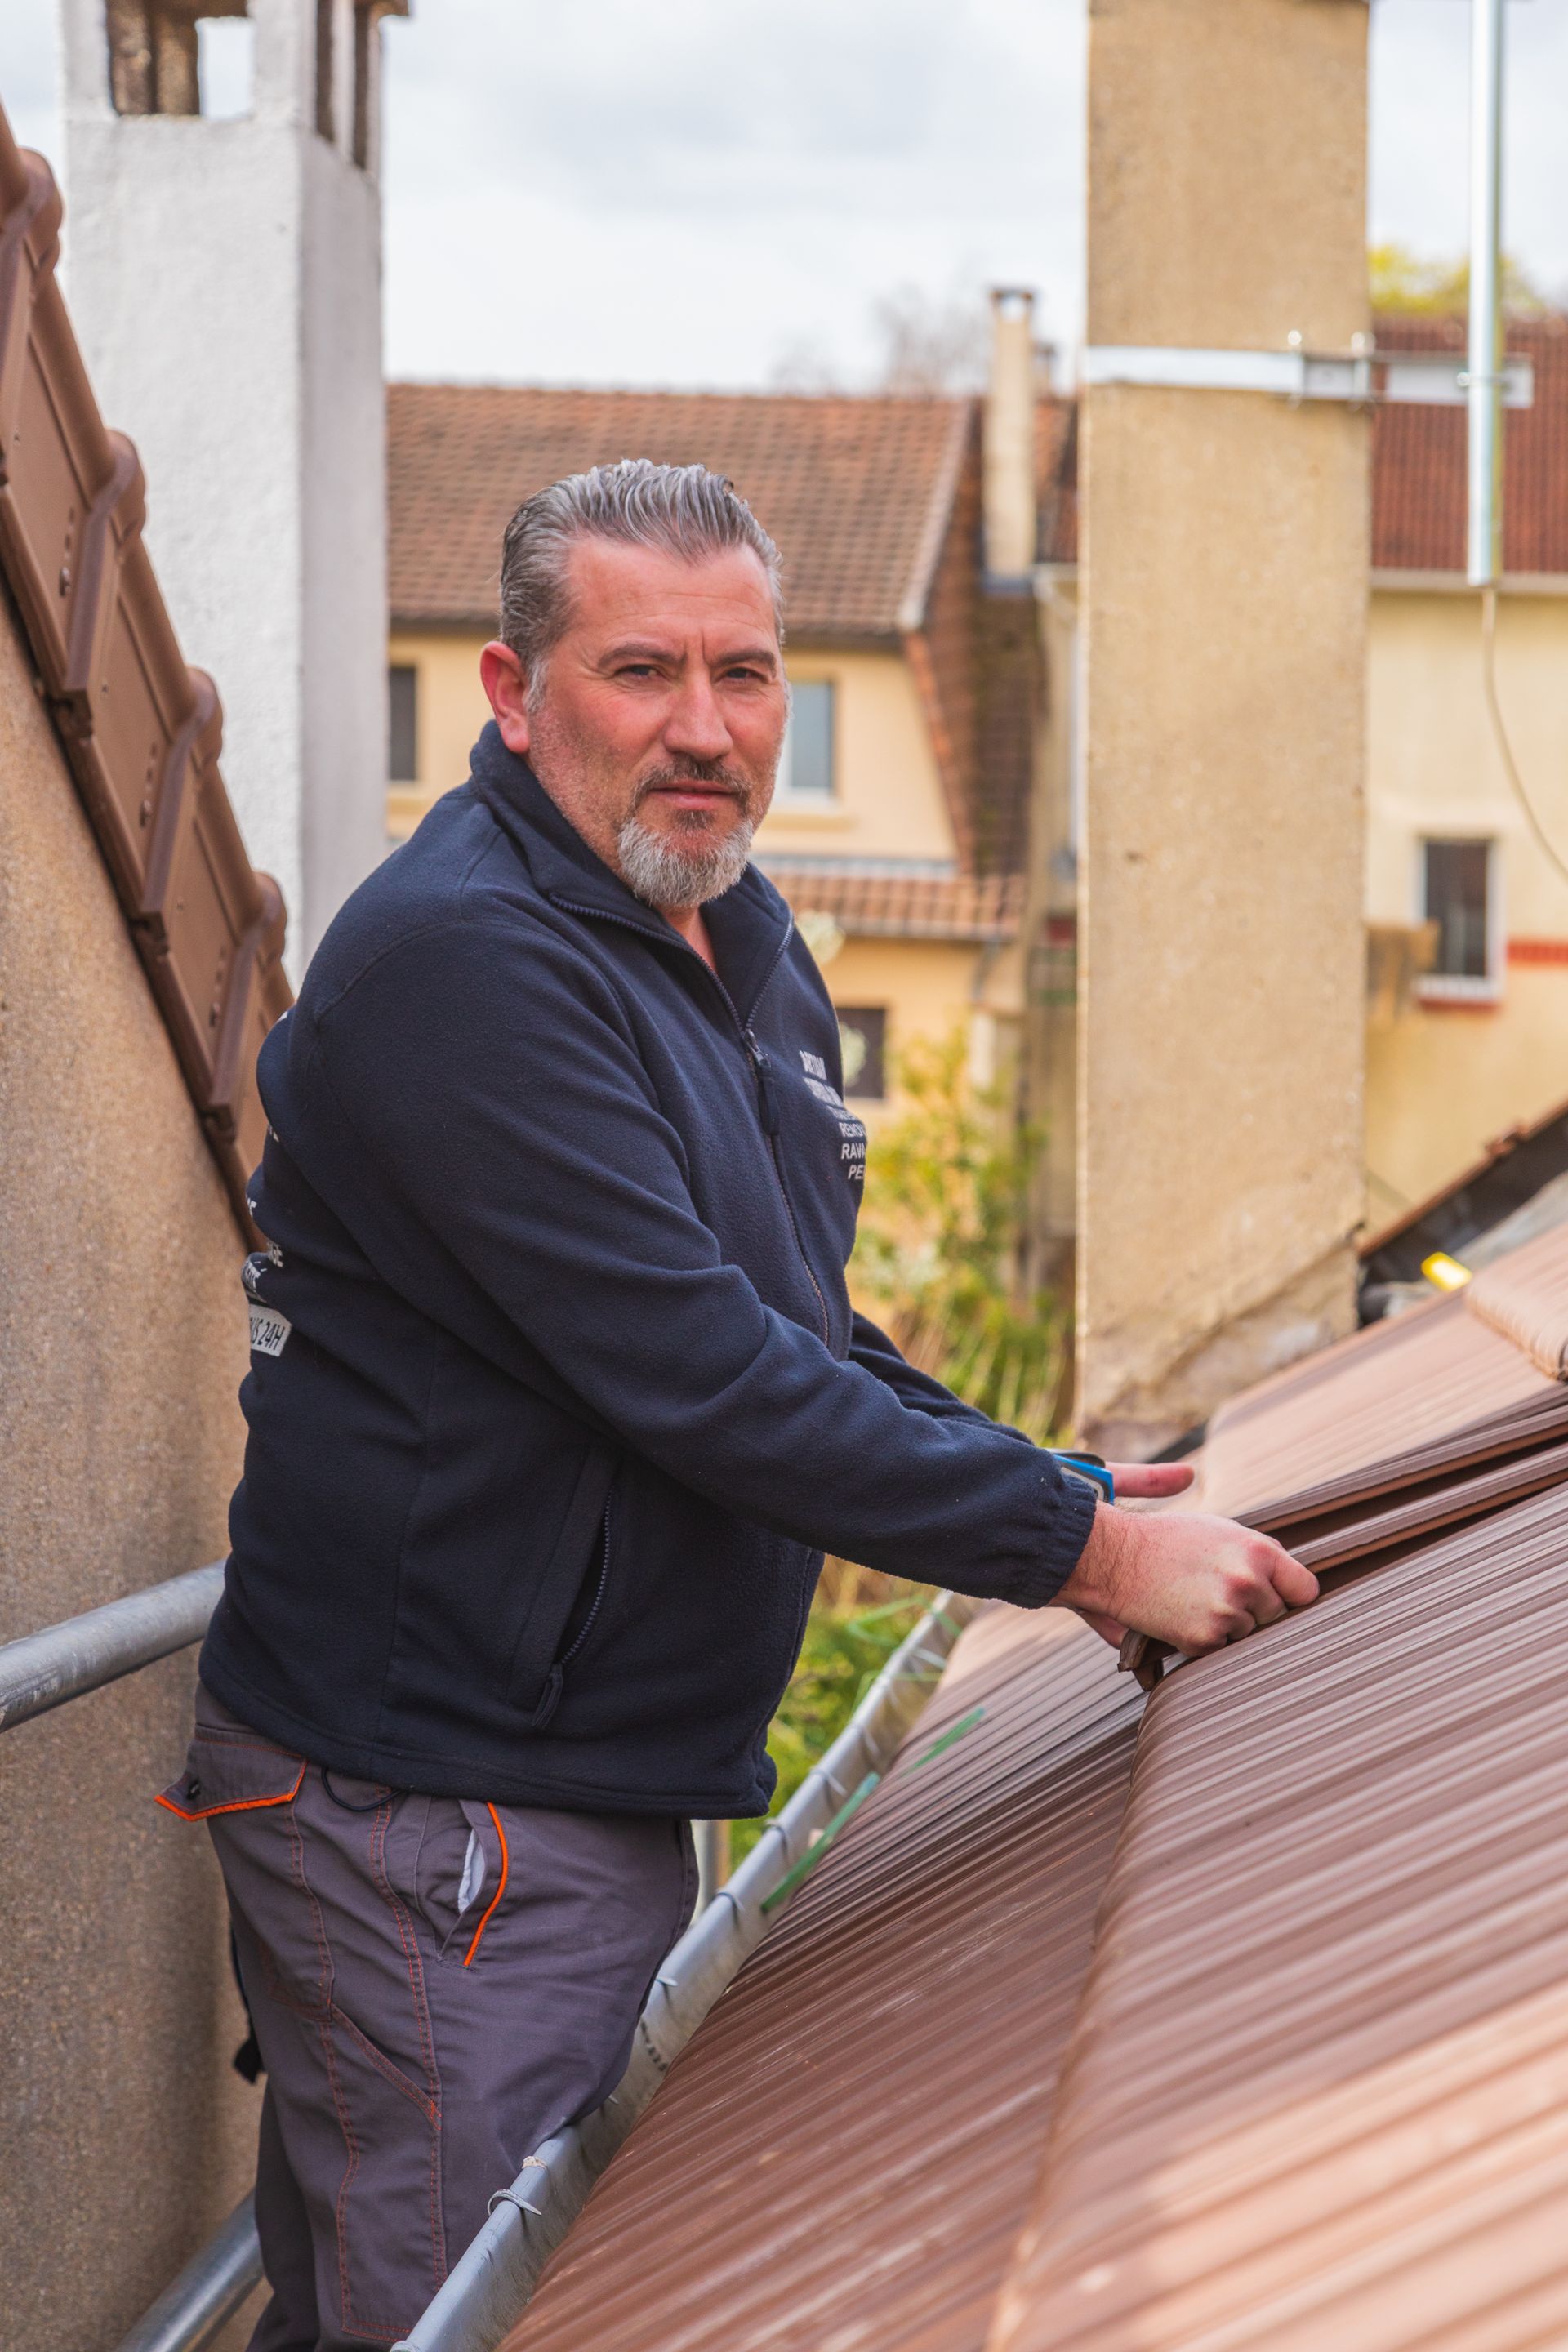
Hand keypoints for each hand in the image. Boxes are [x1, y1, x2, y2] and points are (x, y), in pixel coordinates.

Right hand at [1055, 1469, 1317, 1655]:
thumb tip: (1293, 1586)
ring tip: (1195, 1599)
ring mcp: (1227, 1613)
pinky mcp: (1203, 1638)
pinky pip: (1221, 1649)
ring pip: (1249, 1634)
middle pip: (1277, 1616)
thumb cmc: (1167, 1540)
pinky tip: (1183, 1615)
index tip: (1277, 1596)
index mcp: (1259, 1550)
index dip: (1290, 1595)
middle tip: (1219, 1593)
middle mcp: (1248, 1582)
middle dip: (1255, 1610)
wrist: (1114, 1557)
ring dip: (1229, 1626)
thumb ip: (1259, 1556)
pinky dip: (1204, 1639)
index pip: (1306, 1590)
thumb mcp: (1221, 1532)